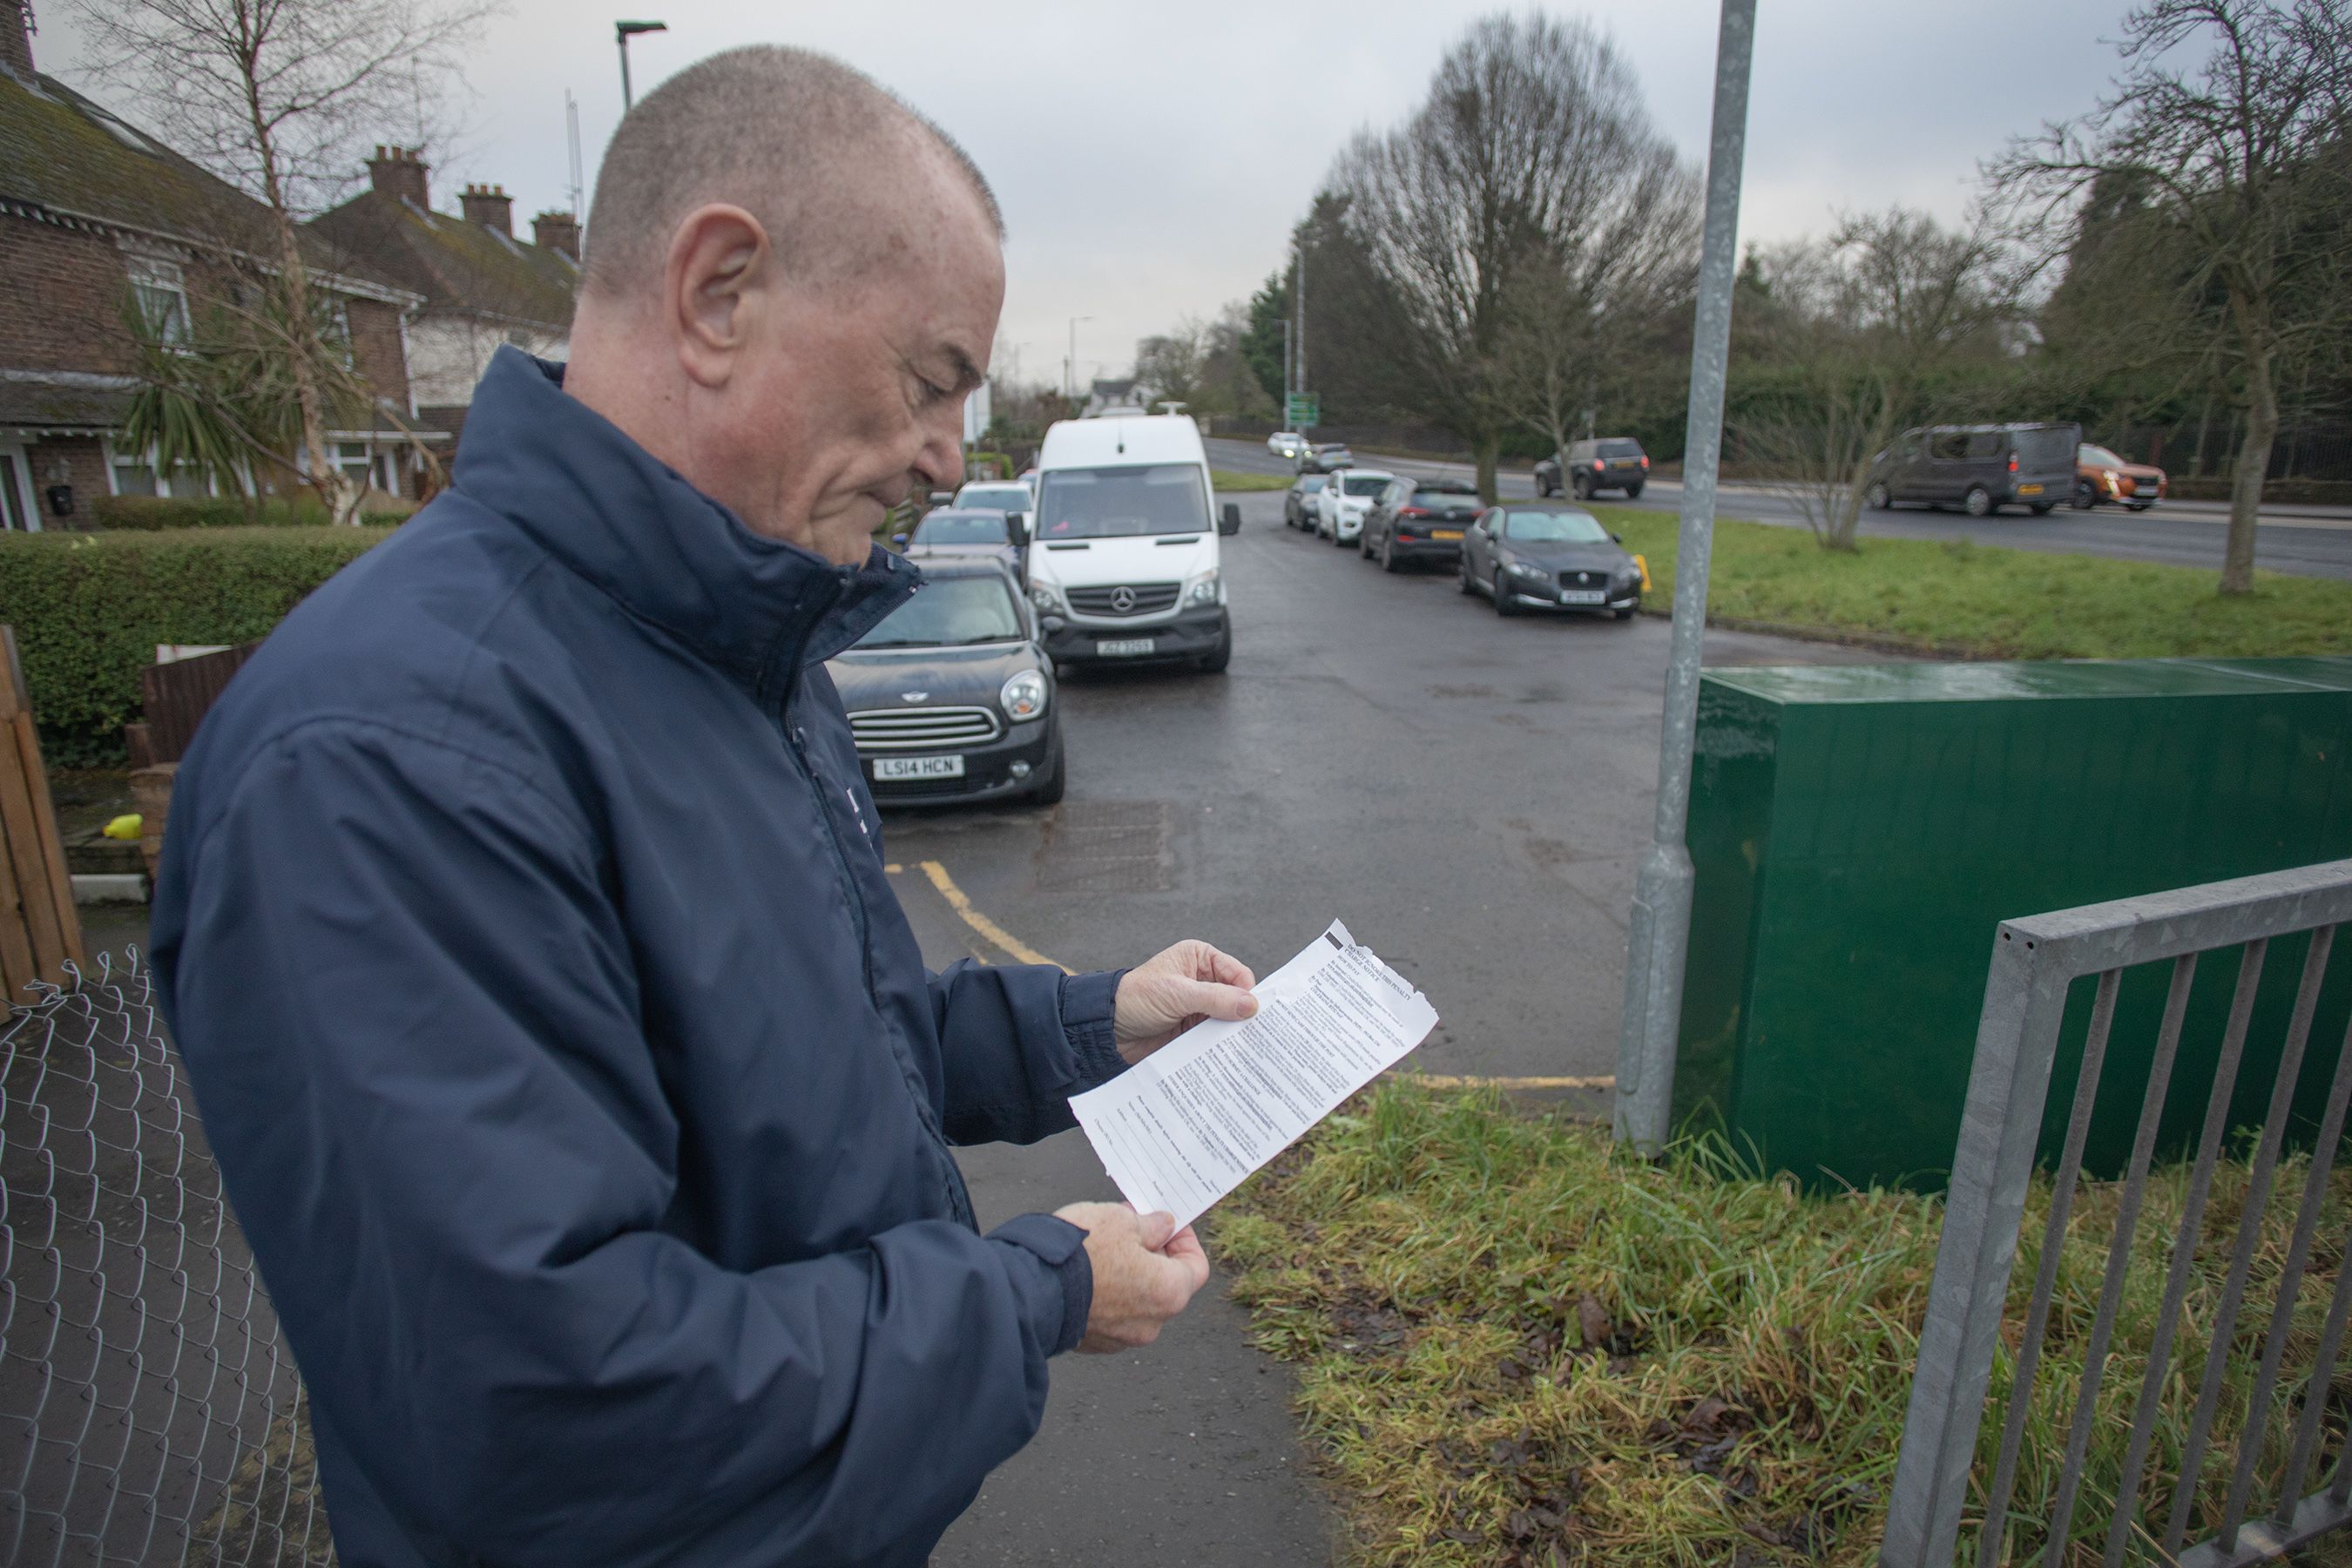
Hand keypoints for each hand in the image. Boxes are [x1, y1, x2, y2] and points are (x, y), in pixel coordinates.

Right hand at [1053, 1202, 1208, 1352]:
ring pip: (1136, 1301)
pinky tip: (1087, 1272)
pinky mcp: (1094, 1343)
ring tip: (1104, 1246)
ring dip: (1128, 1274)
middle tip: (1132, 1226)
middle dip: (1152, 1253)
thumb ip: (1151, 1225)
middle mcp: (1151, 1323)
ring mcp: (1121, 1338)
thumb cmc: (1080, 1254)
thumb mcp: (1121, 1220)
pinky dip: (1106, 1295)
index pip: (1196, 1267)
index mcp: (1169, 1293)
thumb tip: (1163, 1227)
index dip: (1185, 1240)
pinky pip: (1110, 1315)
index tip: (1168, 1224)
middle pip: (1165, 1284)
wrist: (1030, 1288)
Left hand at [1114, 940, 1257, 1062]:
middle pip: (1236, 997)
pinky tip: (1226, 1054)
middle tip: (1253, 1034)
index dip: (1247, 993)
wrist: (1108, 1029)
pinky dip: (1220, 1044)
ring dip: (1231, 1032)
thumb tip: (1251, 1005)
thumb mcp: (1177, 993)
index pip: (1238, 973)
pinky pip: (1215, 1035)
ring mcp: (1199, 1005)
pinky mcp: (1193, 1027)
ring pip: (1228, 1019)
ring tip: (1240, 1047)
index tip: (1252, 1015)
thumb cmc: (1136, 999)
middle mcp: (1202, 979)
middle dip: (1242, 1015)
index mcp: (1200, 958)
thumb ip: (1215, 998)